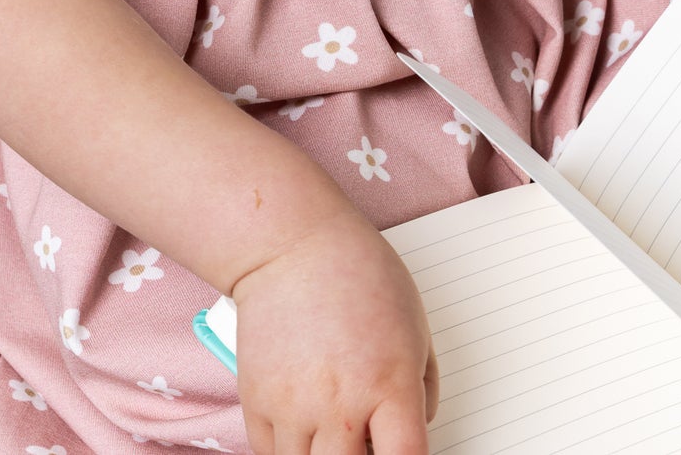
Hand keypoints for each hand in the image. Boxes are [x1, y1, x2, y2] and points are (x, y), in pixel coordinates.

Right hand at [232, 205, 438, 454]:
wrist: (291, 246)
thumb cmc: (357, 272)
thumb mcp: (416, 325)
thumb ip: (422, 387)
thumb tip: (416, 430)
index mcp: (390, 386)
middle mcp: (342, 406)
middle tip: (369, 441)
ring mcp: (295, 409)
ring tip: (336, 431)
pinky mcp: (258, 404)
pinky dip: (291, 451)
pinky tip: (306, 426)